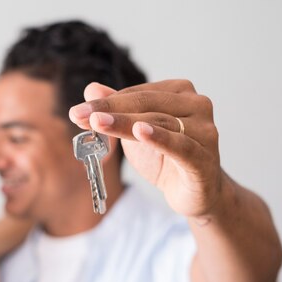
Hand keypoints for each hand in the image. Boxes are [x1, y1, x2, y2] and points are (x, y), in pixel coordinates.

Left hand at [69, 80, 224, 218]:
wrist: (196, 193)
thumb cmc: (167, 159)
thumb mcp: (135, 133)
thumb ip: (116, 110)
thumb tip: (92, 88)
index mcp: (180, 92)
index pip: (136, 93)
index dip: (105, 102)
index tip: (76, 112)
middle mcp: (197, 105)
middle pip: (146, 104)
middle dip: (109, 109)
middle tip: (79, 115)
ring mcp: (205, 131)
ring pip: (159, 122)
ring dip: (125, 123)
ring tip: (98, 123)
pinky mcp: (205, 159)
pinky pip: (180, 146)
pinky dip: (159, 138)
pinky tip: (140, 133)